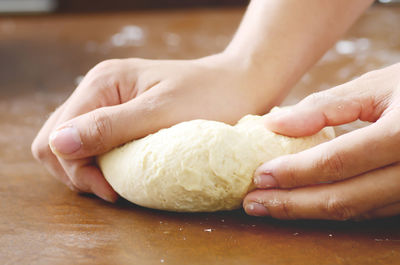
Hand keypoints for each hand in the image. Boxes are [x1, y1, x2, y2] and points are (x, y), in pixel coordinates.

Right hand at [31, 53, 280, 201]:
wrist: (238, 86)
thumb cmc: (210, 96)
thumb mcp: (161, 113)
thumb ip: (109, 127)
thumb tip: (58, 144)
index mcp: (102, 84)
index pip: (57, 138)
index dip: (78, 170)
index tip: (113, 188)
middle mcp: (98, 89)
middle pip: (56, 143)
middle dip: (80, 172)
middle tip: (117, 187)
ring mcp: (108, 102)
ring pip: (73, 146)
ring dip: (90, 169)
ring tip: (123, 178)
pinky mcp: (121, 114)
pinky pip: (94, 144)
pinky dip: (103, 162)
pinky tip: (126, 167)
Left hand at [244, 63, 399, 219]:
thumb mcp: (375, 86)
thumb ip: (324, 106)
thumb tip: (274, 124)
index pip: (335, 162)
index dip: (293, 173)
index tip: (258, 176)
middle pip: (342, 198)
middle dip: (291, 203)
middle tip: (253, 203)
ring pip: (354, 211)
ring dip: (307, 211)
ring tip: (270, 206)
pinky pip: (368, 211)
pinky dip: (333, 209)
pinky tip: (305, 203)